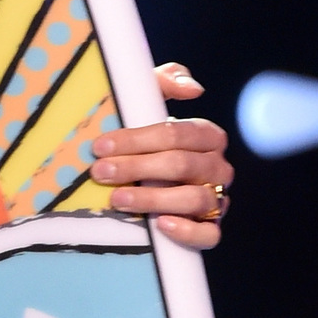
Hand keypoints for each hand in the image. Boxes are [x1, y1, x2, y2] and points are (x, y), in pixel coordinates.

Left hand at [90, 63, 232, 249]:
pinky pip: (210, 234)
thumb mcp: (146, 104)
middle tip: (100, 171)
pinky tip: (160, 225)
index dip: (139, 139)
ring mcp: (217, 199)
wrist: (142, 182)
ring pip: (195, 199)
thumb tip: (193, 88)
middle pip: (182, 165)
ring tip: (117, 199)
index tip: (101, 146)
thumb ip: (163, 82)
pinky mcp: (210, 228)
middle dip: (136, 167)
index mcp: (207, 136)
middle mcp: (217, 167)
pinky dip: (187, 231)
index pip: (178, 134)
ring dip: (153, 199)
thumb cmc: (144, 140)